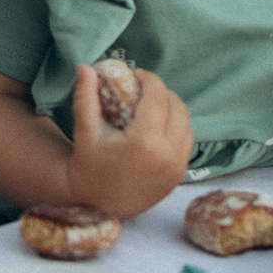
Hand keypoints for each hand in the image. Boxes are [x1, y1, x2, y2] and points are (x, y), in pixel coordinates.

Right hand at [64, 63, 193, 219]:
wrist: (99, 206)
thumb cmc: (89, 167)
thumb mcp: (85, 131)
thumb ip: (86, 97)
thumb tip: (85, 67)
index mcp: (145, 142)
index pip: (158, 97)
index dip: (149, 79)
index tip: (136, 74)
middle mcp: (167, 153)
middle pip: (177, 106)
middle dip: (161, 92)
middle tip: (143, 88)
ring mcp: (177, 165)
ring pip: (186, 122)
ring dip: (171, 108)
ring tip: (150, 105)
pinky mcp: (180, 174)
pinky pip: (187, 140)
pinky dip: (176, 126)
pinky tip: (157, 124)